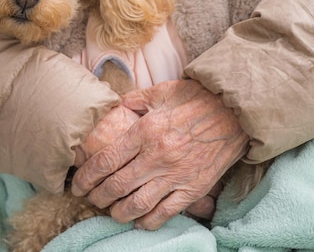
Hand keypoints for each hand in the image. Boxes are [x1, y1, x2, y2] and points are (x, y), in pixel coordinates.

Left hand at [71, 79, 248, 229]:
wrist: (236, 111)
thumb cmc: (196, 99)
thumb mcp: (160, 92)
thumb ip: (132, 100)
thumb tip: (112, 106)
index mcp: (145, 131)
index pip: (106, 161)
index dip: (86, 177)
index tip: (77, 184)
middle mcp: (158, 156)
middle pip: (117, 186)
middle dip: (97, 197)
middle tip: (89, 199)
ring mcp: (176, 175)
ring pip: (137, 204)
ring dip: (118, 212)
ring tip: (110, 211)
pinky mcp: (194, 189)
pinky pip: (165, 212)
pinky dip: (148, 221)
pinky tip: (138, 221)